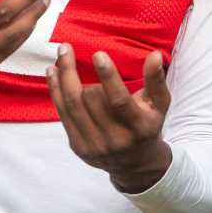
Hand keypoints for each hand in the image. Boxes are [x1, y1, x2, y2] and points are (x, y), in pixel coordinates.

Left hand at [46, 44, 172, 193]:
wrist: (135, 165)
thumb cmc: (147, 125)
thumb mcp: (159, 105)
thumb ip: (156, 80)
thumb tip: (154, 54)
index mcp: (139, 127)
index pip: (119, 101)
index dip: (108, 77)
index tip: (97, 54)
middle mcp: (116, 140)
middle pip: (90, 100)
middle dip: (77, 72)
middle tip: (67, 48)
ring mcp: (95, 146)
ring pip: (72, 106)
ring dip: (63, 77)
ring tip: (60, 54)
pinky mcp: (79, 147)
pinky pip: (63, 114)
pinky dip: (55, 91)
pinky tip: (52, 73)